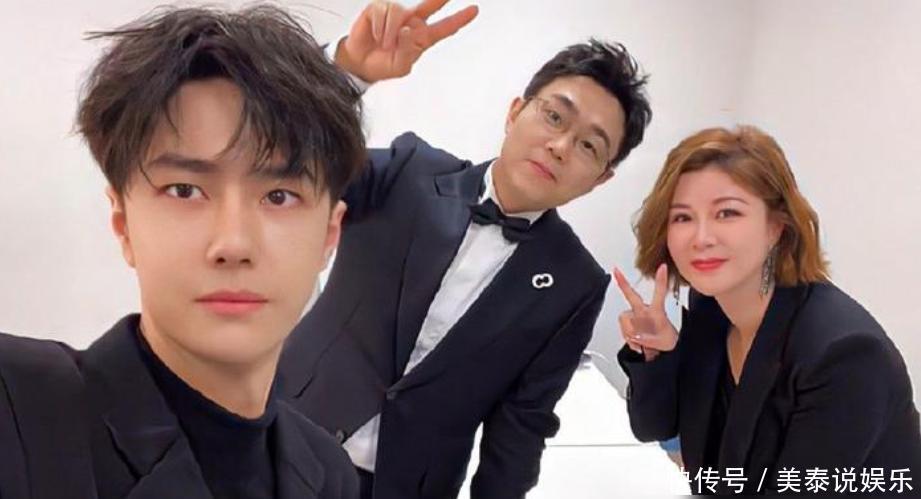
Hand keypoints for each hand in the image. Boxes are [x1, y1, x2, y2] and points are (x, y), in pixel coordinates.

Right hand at [335, 0, 478, 82]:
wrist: (359, 64)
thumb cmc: (382, 65)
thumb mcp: (401, 65)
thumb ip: (408, 49)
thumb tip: (407, 30)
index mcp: (422, 37)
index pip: (445, 27)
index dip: (460, 19)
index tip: (474, 10)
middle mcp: (411, 22)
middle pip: (431, 4)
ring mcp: (396, 14)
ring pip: (399, 12)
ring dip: (391, 31)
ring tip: (385, 43)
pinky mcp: (379, 9)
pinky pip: (383, 11)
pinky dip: (380, 26)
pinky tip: (377, 35)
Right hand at [614, 264, 677, 361]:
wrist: (660, 350)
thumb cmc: (664, 341)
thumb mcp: (662, 343)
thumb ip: (648, 339)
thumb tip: (636, 335)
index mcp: (657, 311)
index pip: (659, 293)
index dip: (661, 280)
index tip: (663, 267)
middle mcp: (644, 310)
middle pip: (631, 297)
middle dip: (624, 283)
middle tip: (616, 271)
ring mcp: (636, 316)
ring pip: (624, 319)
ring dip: (629, 333)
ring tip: (640, 343)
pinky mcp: (630, 323)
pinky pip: (623, 328)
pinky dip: (628, 338)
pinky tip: (636, 344)